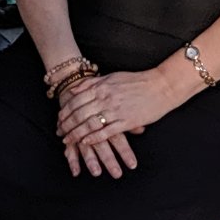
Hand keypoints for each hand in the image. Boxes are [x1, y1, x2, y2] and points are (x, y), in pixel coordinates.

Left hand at [54, 66, 183, 178]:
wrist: (161, 86)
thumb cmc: (137, 81)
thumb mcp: (112, 77)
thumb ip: (93, 83)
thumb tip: (75, 88)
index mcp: (101, 86)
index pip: (76, 100)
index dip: (65, 111)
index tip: (58, 119)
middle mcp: (105, 98)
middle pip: (79, 113)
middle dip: (66, 125)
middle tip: (59, 132)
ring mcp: (115, 110)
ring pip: (89, 124)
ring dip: (76, 133)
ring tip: (67, 140)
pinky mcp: (126, 121)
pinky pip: (106, 132)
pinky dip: (93, 138)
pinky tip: (85, 143)